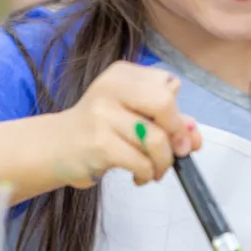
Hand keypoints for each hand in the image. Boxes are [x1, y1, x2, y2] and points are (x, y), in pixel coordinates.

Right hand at [53, 61, 202, 187]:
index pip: (167, 84)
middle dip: (176, 134)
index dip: (178, 113)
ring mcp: (102, 114)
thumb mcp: (131, 115)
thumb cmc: (99, 130)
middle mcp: (111, 88)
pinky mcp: (98, 143)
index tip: (176, 134)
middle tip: (176, 153)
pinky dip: (147, 173)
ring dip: (162, 163)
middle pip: (164, 104)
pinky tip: (139, 176)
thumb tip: (194, 136)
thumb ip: (166, 121)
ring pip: (155, 139)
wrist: (55, 147)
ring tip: (154, 170)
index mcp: (122, 74)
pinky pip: (140, 161)